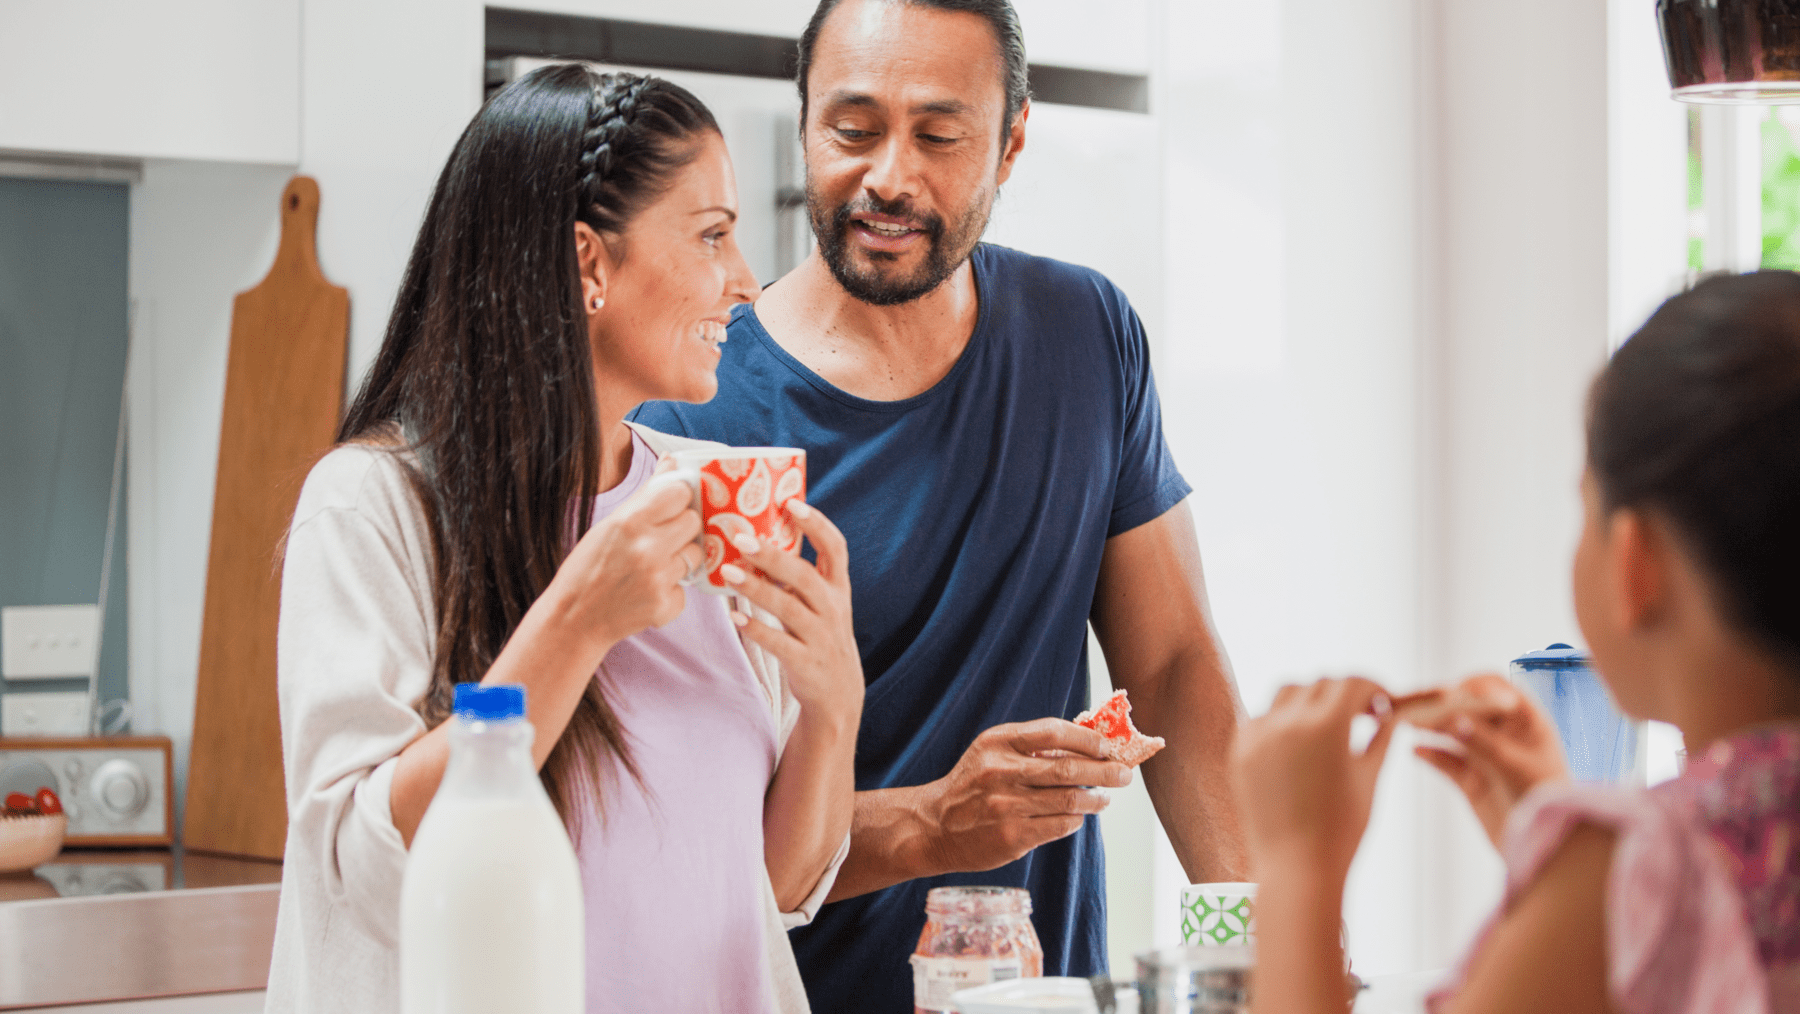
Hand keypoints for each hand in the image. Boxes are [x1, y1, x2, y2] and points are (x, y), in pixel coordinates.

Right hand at [551, 477, 703, 656]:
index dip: (679, 496)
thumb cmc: (588, 568)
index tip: (672, 503)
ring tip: (651, 565)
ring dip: (680, 557)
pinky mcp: (666, 605)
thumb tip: (671, 460)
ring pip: (695, 554)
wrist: (574, 619)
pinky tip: (648, 589)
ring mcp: (659, 579)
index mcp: (630, 522)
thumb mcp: (610, 525)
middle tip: (661, 537)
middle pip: (693, 521)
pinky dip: (672, 587)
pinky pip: (687, 586)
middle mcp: (647, 549)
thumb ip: (646, 494)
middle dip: (682, 527)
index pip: (680, 492)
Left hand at [718, 500, 864, 721]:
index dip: (817, 524)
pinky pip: (779, 643)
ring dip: (757, 589)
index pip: (836, 548)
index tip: (792, 503)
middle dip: (774, 556)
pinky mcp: (806, 663)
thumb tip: (756, 539)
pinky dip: (757, 629)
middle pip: (805, 576)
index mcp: (837, 587)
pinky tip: (734, 617)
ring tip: (727, 572)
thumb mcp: (821, 603)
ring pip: (789, 608)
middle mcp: (833, 608)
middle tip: (742, 538)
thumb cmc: (820, 636)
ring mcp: (821, 636)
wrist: (838, 694)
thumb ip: (798, 577)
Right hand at [922, 719, 1131, 872]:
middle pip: (1069, 770)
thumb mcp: (993, 751)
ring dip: (1096, 800)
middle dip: (1106, 772)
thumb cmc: (973, 783)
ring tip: (1104, 799)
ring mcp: (1006, 806)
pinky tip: (1077, 817)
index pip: (1055, 732)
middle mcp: (1002, 772)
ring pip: (1070, 801)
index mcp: (999, 742)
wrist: (934, 825)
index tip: (1108, 747)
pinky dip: (1075, 820)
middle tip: (1125, 774)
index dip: (1089, 739)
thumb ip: (1033, 745)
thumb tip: (1088, 742)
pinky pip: (1059, 826)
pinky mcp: (1011, 837)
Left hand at [1231, 677, 1396, 882]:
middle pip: (1321, 684)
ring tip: (1331, 724)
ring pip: (1287, 692)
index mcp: (1326, 725)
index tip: (1382, 702)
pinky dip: (1283, 720)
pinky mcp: (1239, 749)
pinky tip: (1300, 743)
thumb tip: (1392, 715)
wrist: (1295, 868)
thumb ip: (1381, 738)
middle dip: (1346, 693)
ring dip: (1312, 699)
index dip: (1373, 688)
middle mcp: (1288, 721)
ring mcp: (1258, 734)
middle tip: (1364, 713)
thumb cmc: (1342, 830)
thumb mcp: (1369, 779)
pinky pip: (1262, 717)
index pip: (1352, 683)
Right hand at [1412, 673, 1567, 848]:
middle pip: (1467, 708)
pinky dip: (1430, 755)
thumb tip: (1453, 717)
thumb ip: (1483, 742)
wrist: (1547, 849)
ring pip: (1452, 733)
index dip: (1469, 686)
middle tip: (1414, 707)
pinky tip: (1415, 752)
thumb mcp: (1515, 767)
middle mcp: (1504, 734)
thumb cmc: (1546, 803)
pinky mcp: (1471, 780)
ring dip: (1430, 727)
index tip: (1445, 693)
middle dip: (1441, 706)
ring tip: (1406, 725)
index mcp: (1526, 721)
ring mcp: (1486, 756)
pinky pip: (1446, 761)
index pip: (1494, 688)